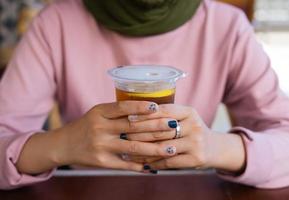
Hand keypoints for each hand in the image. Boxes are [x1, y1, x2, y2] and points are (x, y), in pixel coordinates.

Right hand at [55, 101, 187, 171]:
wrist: (64, 145)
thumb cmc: (87, 125)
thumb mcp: (98, 113)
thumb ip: (118, 111)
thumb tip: (149, 109)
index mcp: (100, 112)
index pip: (123, 107)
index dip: (141, 107)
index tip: (158, 107)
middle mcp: (100, 128)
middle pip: (133, 127)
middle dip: (156, 127)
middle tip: (174, 126)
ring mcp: (101, 146)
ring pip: (133, 147)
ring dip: (155, 148)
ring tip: (171, 148)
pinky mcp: (101, 162)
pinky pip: (125, 164)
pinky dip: (141, 165)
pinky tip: (155, 165)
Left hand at [124, 104, 245, 171]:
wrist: (215, 148)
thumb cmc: (191, 131)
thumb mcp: (185, 118)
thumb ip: (166, 115)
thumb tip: (135, 114)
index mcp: (190, 112)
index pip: (164, 110)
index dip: (145, 114)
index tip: (128, 117)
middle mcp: (194, 126)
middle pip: (161, 129)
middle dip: (139, 133)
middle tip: (122, 135)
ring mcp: (196, 143)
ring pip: (163, 147)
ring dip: (143, 151)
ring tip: (127, 152)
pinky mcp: (196, 159)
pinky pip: (169, 161)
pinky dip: (154, 163)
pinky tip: (142, 163)